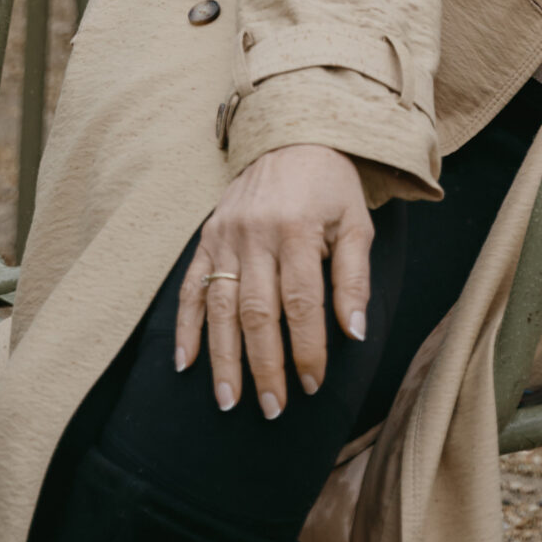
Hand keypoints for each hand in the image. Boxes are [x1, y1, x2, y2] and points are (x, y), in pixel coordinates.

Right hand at [175, 144, 371, 418]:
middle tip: (272, 408)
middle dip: (264, 366)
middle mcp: (256, 233)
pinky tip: (186, 362)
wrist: (290, 133)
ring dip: (223, 358)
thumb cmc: (329, 185)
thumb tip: (355, 333)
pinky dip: (185, 326)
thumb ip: (355, 278)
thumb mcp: (356, 222)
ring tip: (229, 400)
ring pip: (220, 306)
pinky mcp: (207, 236)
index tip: (312, 385)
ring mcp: (226, 235)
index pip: (301, 302)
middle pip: (257, 312)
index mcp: (298, 229)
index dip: (307, 348)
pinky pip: (191, 286)